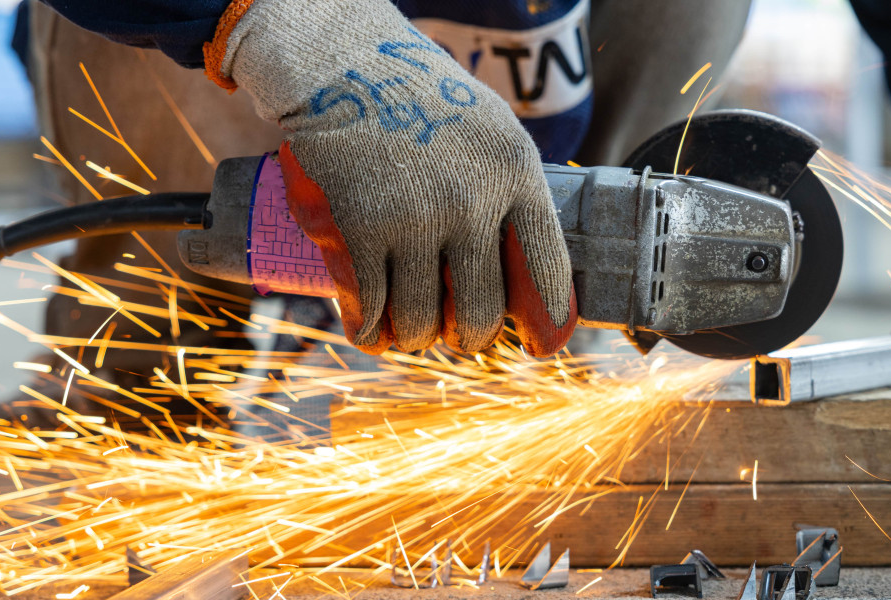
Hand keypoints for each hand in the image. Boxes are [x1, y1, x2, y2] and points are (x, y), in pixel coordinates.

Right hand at [206, 0, 576, 355]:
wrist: (344, 65)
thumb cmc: (422, 98)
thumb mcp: (493, 131)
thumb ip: (514, 188)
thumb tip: (529, 260)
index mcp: (516, 175)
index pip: (546, 270)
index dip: (545, 321)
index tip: (537, 345)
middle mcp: (472, 200)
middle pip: (481, 310)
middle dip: (471, 339)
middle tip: (461, 337)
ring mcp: (416, 217)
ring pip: (423, 319)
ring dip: (417, 339)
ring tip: (414, 334)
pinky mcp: (361, 226)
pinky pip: (371, 306)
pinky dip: (370, 332)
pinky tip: (371, 335)